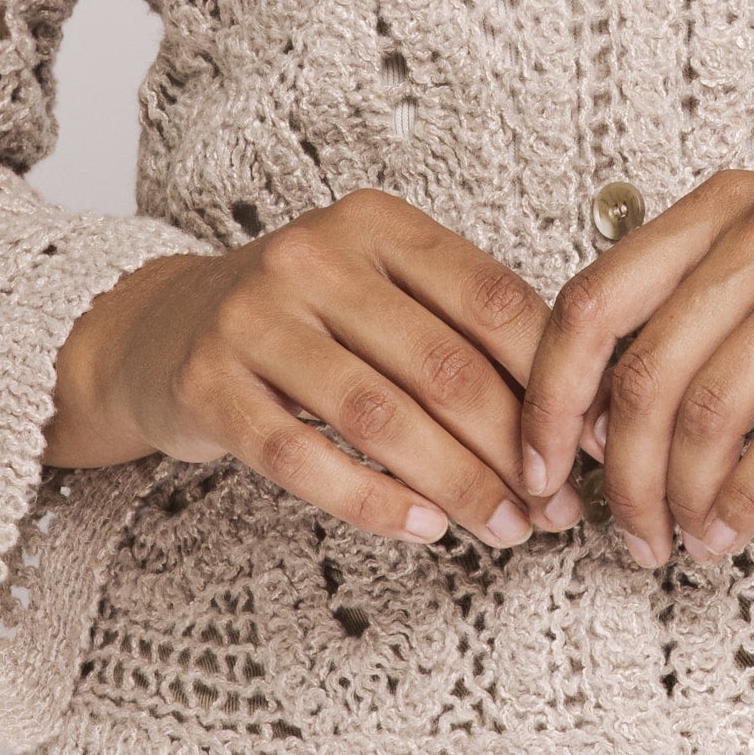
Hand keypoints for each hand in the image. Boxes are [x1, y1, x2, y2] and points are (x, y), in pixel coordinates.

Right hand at [47, 192, 568, 549]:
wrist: (161, 331)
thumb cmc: (303, 321)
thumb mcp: (381, 291)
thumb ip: (465, 331)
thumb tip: (581, 412)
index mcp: (376, 224)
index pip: (488, 298)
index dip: (553, 377)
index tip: (593, 441)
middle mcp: (312, 258)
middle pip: (441, 365)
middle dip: (512, 449)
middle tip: (555, 509)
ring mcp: (253, 319)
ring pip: (378, 416)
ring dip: (455, 484)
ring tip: (502, 528)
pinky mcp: (208, 385)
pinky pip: (301, 456)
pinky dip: (371, 501)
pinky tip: (421, 530)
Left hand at [519, 153, 753, 570]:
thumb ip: (707, 304)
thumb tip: (607, 409)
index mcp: (723, 205)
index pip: (593, 300)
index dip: (550, 396)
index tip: (538, 469)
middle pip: (646, 371)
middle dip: (620, 476)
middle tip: (627, 537)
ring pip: (713, 405)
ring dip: (682, 496)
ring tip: (683, 546)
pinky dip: (752, 493)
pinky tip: (739, 527)